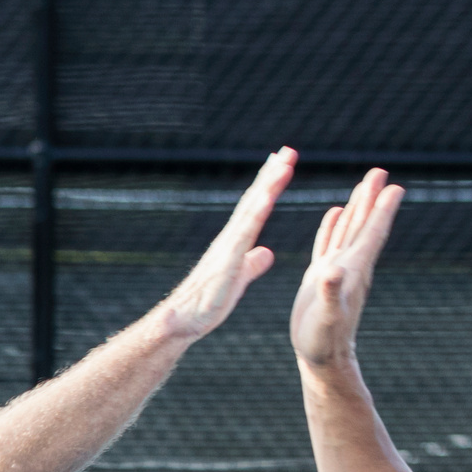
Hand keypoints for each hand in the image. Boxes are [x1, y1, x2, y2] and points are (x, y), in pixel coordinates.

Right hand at [154, 148, 295, 340]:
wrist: (182, 321)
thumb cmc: (207, 304)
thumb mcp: (238, 280)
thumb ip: (252, 264)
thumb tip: (267, 252)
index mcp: (234, 243)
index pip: (255, 208)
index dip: (269, 185)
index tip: (282, 163)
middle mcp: (230, 238)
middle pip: (254, 199)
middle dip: (271, 174)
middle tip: (288, 150)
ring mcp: (227, 247)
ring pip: (251, 209)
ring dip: (268, 185)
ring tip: (283, 162)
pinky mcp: (226, 260)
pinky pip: (244, 233)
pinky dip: (256, 213)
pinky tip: (268, 197)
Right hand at [290, 167, 404, 369]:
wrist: (320, 359)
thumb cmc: (324, 340)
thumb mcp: (327, 317)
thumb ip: (331, 293)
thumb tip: (333, 271)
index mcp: (354, 270)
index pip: (372, 233)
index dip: (382, 210)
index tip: (395, 186)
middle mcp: (349, 266)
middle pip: (364, 225)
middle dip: (372, 199)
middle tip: (380, 172)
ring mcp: (336, 270)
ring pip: (348, 231)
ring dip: (356, 207)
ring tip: (364, 184)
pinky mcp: (320, 277)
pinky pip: (329, 243)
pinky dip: (332, 226)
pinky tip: (335, 212)